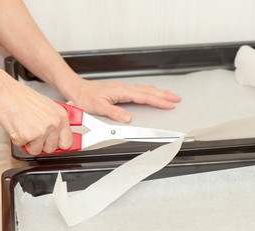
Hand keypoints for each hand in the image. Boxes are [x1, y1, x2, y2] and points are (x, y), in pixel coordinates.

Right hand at [0, 74, 72, 154]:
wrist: (4, 93)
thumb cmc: (22, 98)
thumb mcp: (48, 104)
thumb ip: (58, 115)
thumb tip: (73, 112)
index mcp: (61, 116)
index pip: (68, 142)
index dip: (59, 145)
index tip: (56, 145)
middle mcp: (54, 124)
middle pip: (52, 149)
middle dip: (42, 145)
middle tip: (35, 134)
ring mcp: (41, 131)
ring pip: (38, 150)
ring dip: (30, 143)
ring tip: (25, 128)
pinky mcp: (27, 136)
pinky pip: (24, 147)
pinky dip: (18, 140)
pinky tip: (18, 128)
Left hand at [64, 78, 180, 122]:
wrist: (77, 88)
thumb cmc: (86, 97)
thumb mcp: (98, 107)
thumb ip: (114, 112)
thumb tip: (128, 118)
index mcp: (122, 92)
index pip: (145, 97)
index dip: (159, 101)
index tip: (169, 104)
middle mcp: (125, 88)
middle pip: (149, 91)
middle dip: (165, 94)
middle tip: (177, 98)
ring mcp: (124, 88)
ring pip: (146, 89)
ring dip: (159, 92)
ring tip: (170, 95)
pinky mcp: (121, 89)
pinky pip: (141, 89)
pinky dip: (151, 90)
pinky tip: (152, 92)